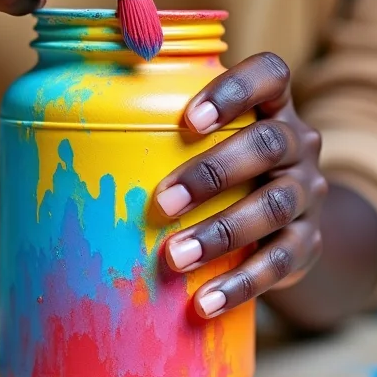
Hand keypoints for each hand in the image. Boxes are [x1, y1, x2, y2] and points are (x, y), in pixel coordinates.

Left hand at [154, 53, 327, 318]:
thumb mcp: (212, 142)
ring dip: (222, 232)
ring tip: (174, 258)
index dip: (234, 90)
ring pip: (275, 205)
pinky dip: (242, 284)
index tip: (188, 120)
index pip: (270, 75)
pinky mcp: (309, 242)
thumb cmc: (226, 170)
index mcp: (273, 106)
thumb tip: (67, 141)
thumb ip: (166, 132)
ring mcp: (307, 193)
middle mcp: (298, 144)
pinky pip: (282, 262)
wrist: (286, 219)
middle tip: (162, 203)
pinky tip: (204, 301)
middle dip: (212, 173)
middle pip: (268, 144)